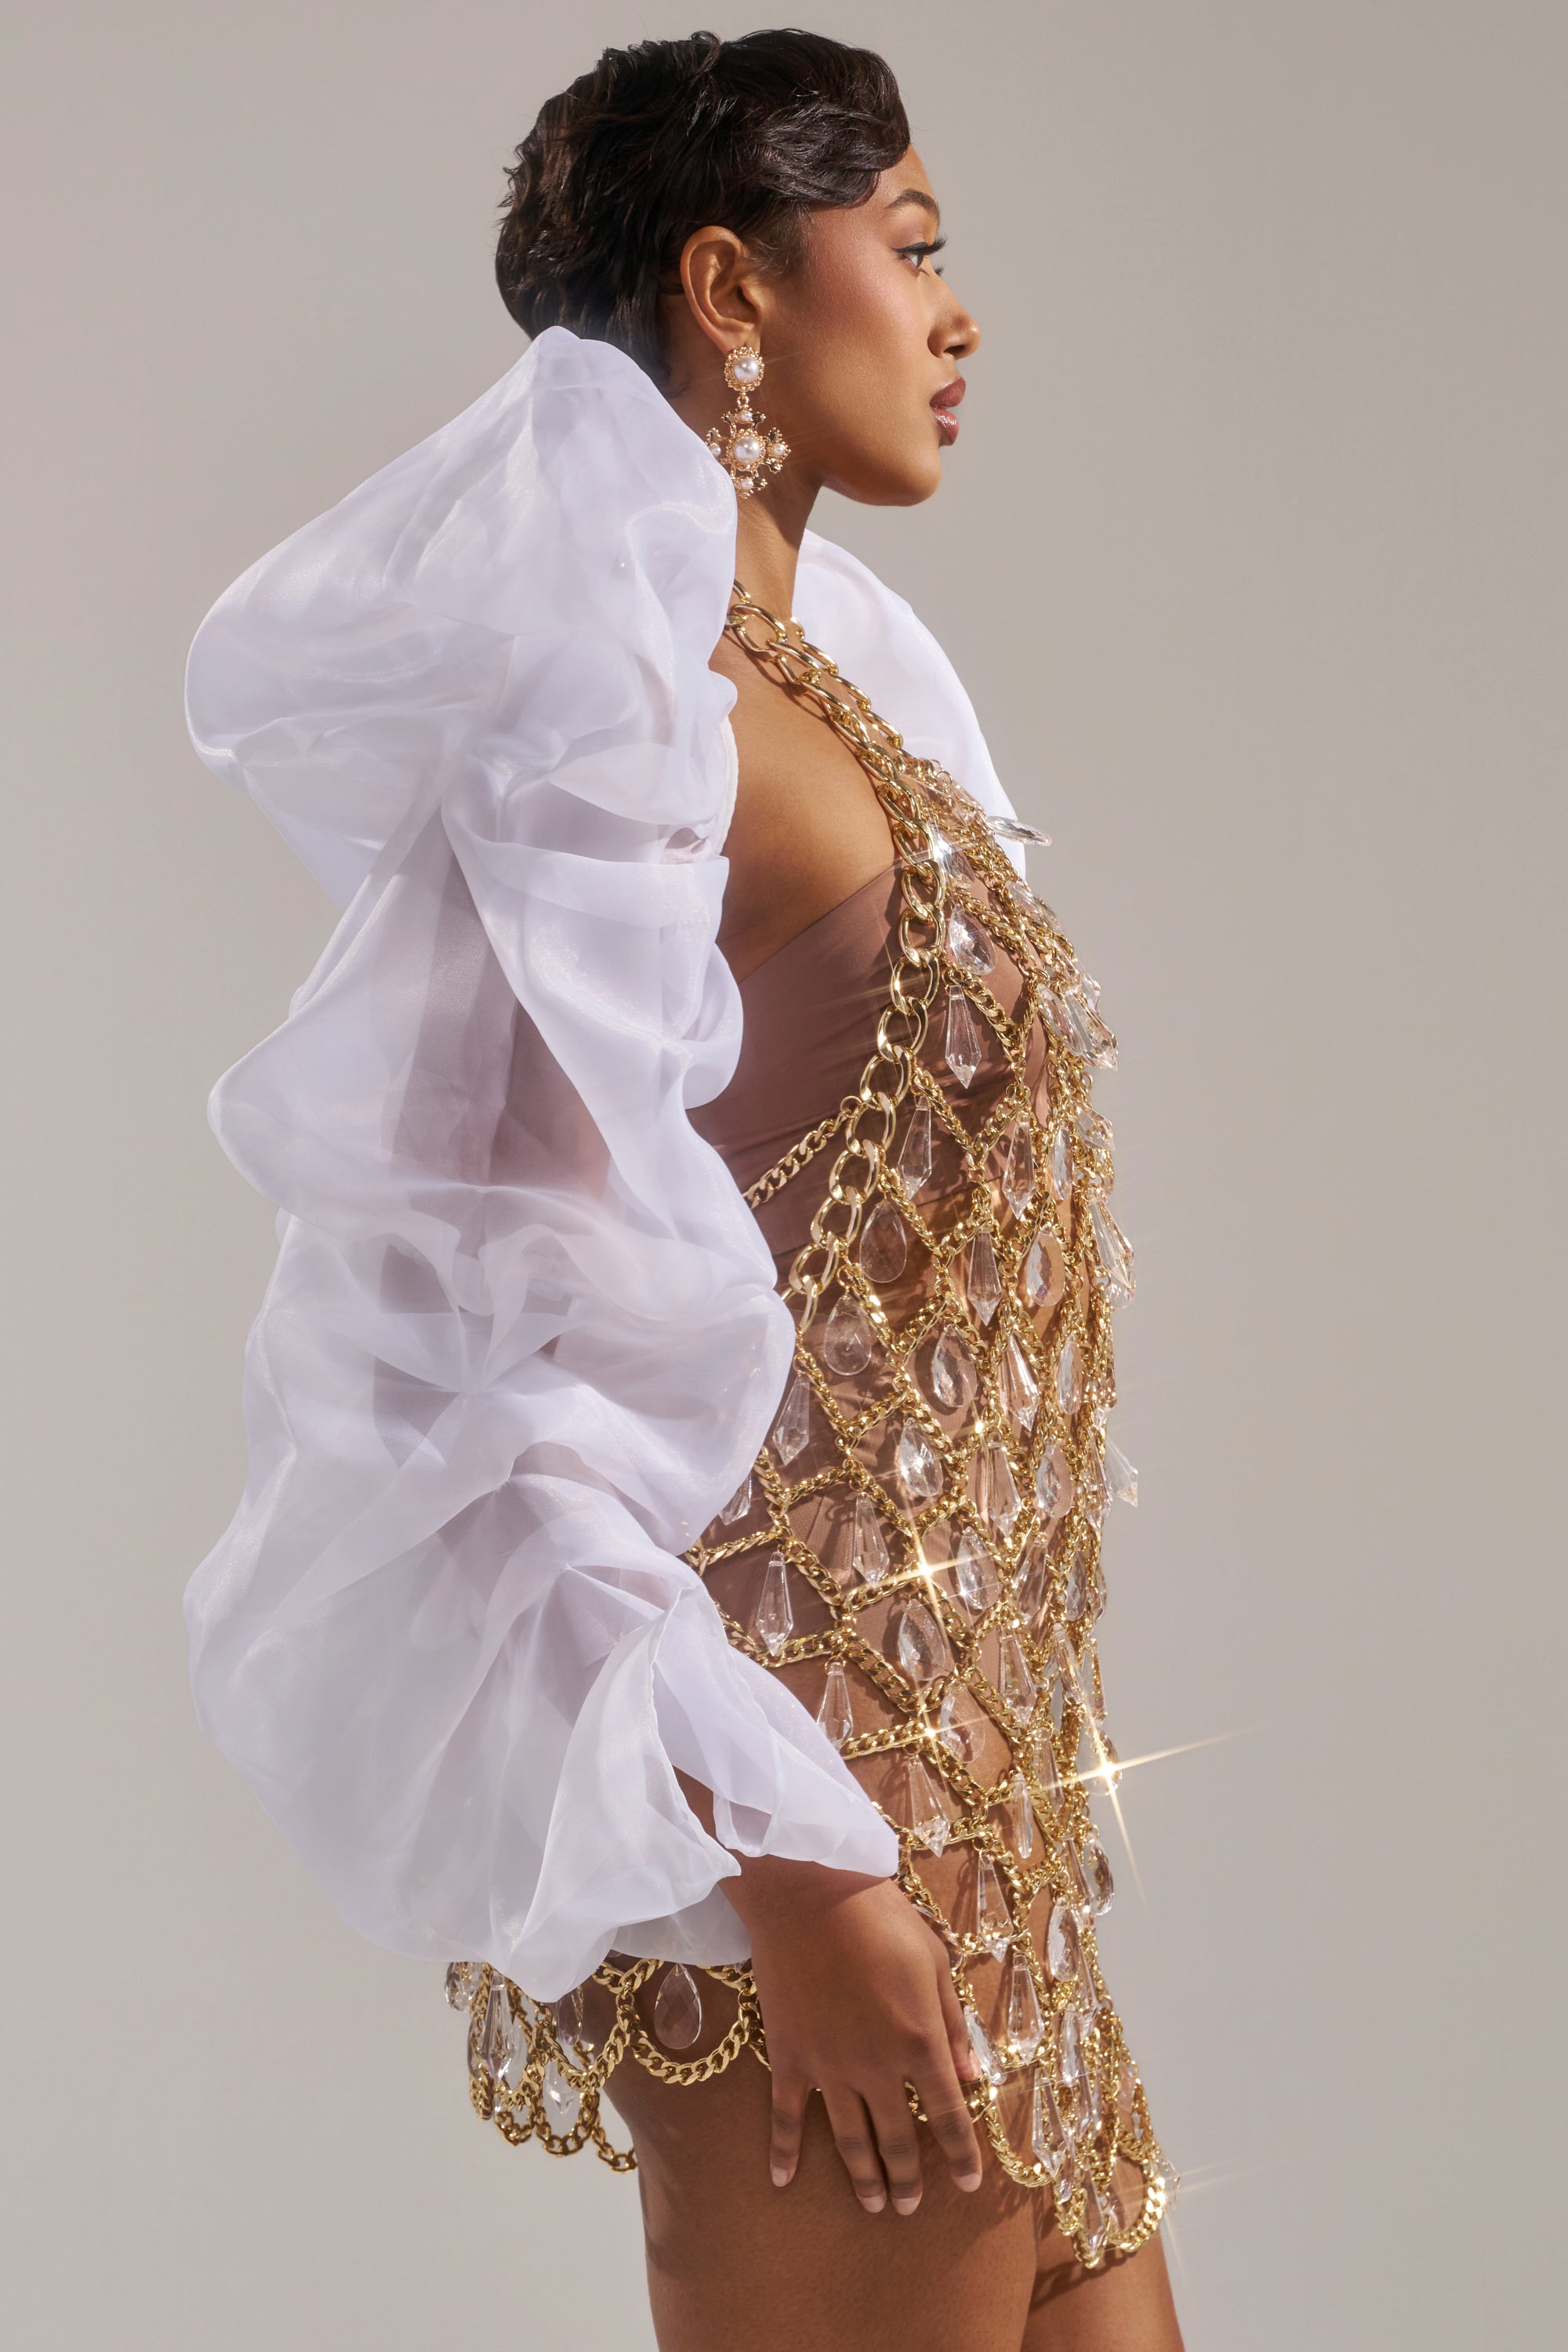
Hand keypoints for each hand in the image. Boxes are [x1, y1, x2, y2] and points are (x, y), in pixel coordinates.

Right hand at [727, 1854, 984, 2216]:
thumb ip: (952, 2023)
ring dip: (863, 2178)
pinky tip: (783, 2181)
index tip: (968, 2183)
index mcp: (920, 2042)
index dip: (960, 2155)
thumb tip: (974, 2076)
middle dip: (907, 2179)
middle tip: (910, 2207)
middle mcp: (877, 2067)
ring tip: (874, 2206)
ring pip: (850, 2139)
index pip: (948, 2116)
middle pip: (897, 2140)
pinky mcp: (789, 2056)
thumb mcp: (935, 1962)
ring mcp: (829, 2067)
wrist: (809, 1894)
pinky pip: (785, 2116)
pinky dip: (784, 2152)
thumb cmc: (881, 1917)